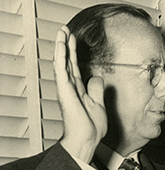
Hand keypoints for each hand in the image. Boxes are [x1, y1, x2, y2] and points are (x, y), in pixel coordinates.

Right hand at [54, 26, 106, 162]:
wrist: (87, 139)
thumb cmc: (91, 127)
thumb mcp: (98, 104)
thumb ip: (96, 90)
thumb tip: (96, 77)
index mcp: (79, 90)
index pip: (75, 67)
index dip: (74, 53)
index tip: (74, 40)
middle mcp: (71, 87)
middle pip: (68, 61)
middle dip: (67, 45)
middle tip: (66, 30)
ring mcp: (67, 88)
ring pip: (62, 62)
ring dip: (62, 46)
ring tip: (62, 31)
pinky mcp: (65, 90)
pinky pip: (62, 69)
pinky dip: (61, 56)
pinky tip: (61, 44)